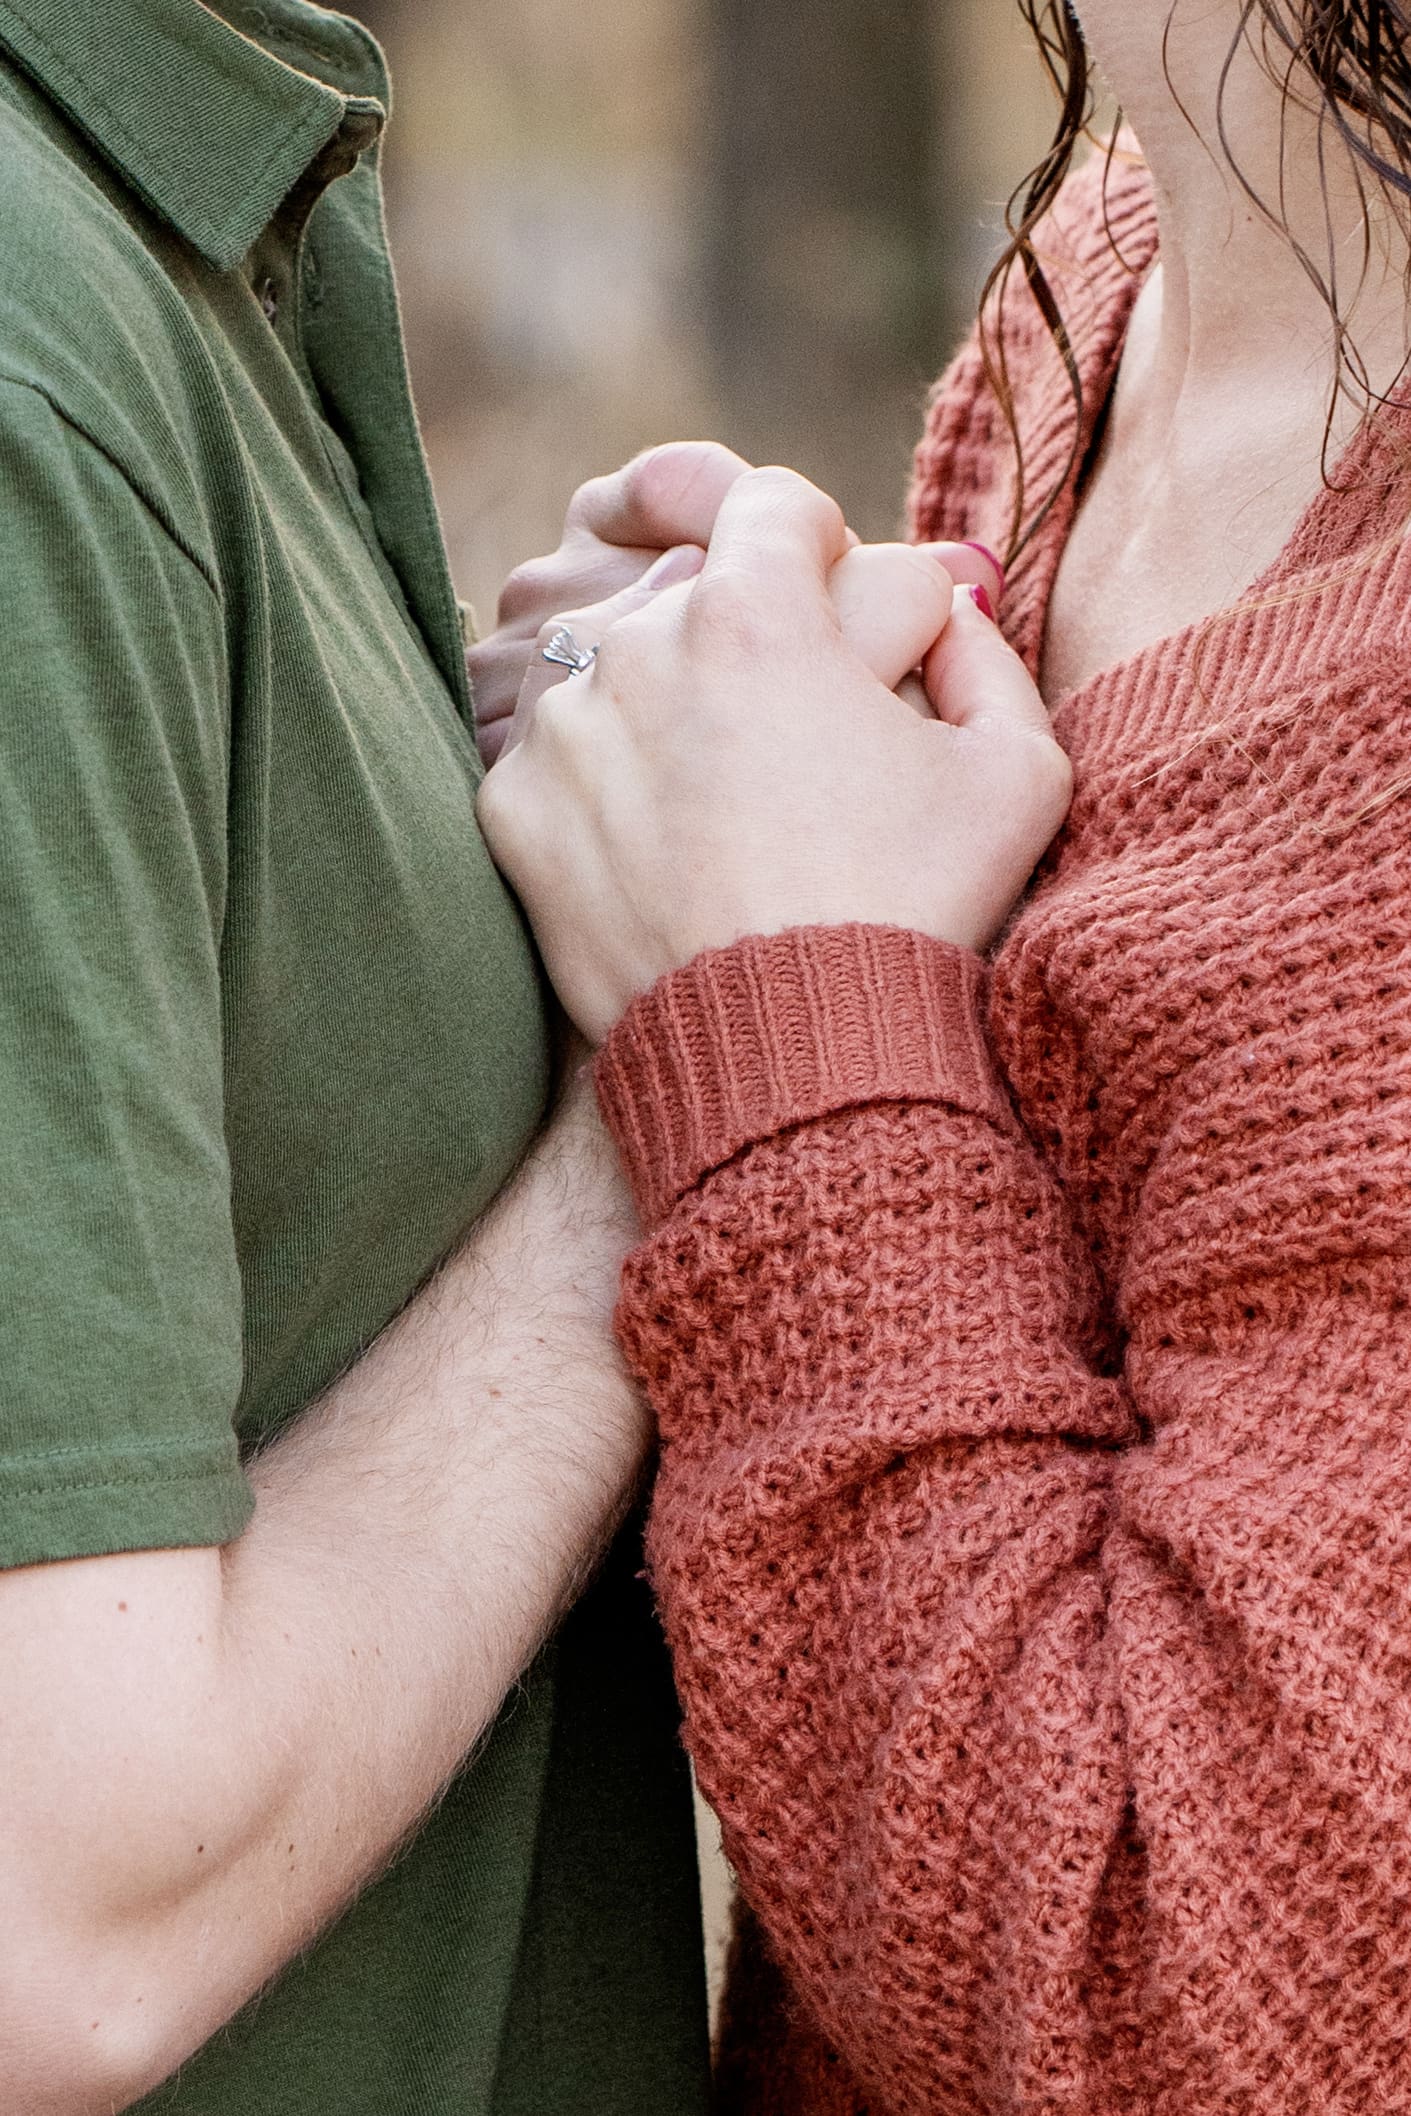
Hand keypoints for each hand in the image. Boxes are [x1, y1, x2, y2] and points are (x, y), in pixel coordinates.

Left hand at [478, 468, 1069, 1043]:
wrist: (793, 1057)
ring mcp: (562, 728)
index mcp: (755, 610)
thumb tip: (949, 608)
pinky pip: (559, 761)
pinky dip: (604, 791)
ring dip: (668, 713)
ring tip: (726, 810)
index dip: (818, 548)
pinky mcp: (513, 808)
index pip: (773, 504)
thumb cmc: (914, 910)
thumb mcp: (1019, 772)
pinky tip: (663, 853)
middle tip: (793, 740)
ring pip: (619, 675)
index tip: (832, 611)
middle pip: (694, 595)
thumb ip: (986, 654)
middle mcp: (639, 645)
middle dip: (746, 644)